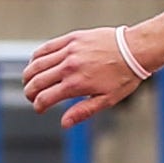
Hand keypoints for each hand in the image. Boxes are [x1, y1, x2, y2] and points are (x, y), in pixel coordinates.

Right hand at [22, 28, 140, 127]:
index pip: (45, 98)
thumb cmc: (124, 77)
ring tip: (29, 81)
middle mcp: (69, 67)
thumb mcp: (107, 100)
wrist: (134, 50)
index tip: (39, 108)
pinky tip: (35, 63)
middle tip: (31, 97)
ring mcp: (69, 51)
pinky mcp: (71, 38)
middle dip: (30, 92)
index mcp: (76, 85)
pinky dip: (36, 57)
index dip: (38, 106)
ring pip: (37, 63)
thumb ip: (83, 111)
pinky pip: (46, 47)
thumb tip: (64, 123)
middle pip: (37, 81)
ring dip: (28, 74)